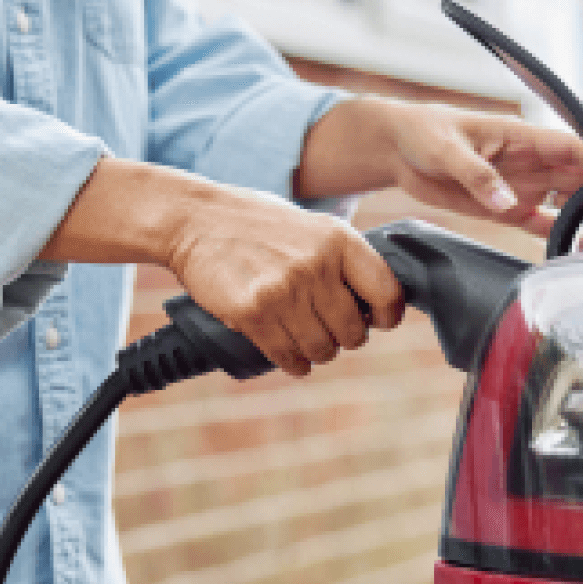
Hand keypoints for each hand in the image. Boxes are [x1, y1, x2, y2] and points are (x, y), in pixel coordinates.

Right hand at [40, 159, 402, 376]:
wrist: (195, 220)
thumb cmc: (256, 224)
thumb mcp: (311, 227)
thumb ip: (342, 260)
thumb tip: (375, 302)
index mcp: (339, 239)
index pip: (387, 293)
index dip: (387, 316)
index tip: (378, 321)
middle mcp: (316, 265)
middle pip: (354, 332)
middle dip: (344, 338)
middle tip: (329, 330)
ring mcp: (284, 290)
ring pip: (322, 350)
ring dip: (316, 353)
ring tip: (304, 339)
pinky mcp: (253, 312)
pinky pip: (287, 357)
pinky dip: (292, 362)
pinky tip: (288, 354)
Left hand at [296, 97, 582, 235]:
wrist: (396, 148)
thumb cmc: (422, 133)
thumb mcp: (446, 149)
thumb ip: (477, 175)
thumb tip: (506, 203)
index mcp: (521, 137)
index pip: (574, 149)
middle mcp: (530, 161)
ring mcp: (522, 184)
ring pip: (574, 199)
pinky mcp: (507, 207)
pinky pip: (544, 222)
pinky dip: (568, 233)